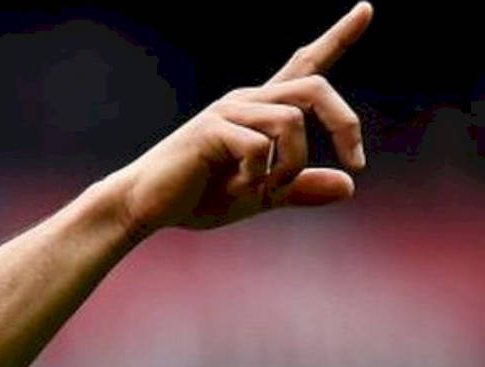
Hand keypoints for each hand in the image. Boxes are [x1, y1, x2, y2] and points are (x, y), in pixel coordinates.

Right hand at [113, 3, 370, 235]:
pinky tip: (237, 190)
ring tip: (268, 192)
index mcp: (259, 111)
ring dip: (292, 164)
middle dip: (345, 124)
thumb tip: (348, 187)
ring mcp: (228, 111)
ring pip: (292, 121)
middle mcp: (246, 101)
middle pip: (316, 88)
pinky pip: (258, 146)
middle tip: (357, 163)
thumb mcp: (258, 197)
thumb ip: (299, 189)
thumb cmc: (193, 200)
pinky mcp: (211, 129)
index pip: (304, 66)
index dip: (338, 37)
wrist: (141, 207)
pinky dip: (258, 176)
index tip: (366, 9)